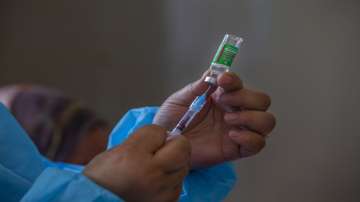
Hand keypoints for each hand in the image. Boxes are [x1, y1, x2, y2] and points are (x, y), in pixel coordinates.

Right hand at [83, 125, 190, 201]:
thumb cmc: (103, 177)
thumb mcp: (116, 150)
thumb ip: (142, 140)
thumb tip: (164, 136)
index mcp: (133, 155)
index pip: (159, 131)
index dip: (156, 133)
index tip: (149, 140)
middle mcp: (151, 173)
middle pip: (182, 147)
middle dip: (175, 144)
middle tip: (162, 150)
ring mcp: (161, 191)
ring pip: (184, 165)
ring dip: (175, 163)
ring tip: (157, 168)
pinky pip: (179, 183)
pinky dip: (172, 180)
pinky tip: (158, 181)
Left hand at [153, 71, 275, 167]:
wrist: (165, 146)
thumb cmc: (172, 121)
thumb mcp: (180, 100)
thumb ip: (197, 87)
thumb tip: (212, 72)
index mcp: (222, 97)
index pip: (240, 84)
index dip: (235, 80)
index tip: (222, 80)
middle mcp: (235, 111)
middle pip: (262, 100)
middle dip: (246, 98)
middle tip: (224, 102)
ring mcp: (238, 130)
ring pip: (267, 121)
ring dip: (251, 117)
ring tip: (228, 119)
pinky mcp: (237, 149)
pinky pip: (258, 144)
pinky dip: (250, 138)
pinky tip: (231, 135)